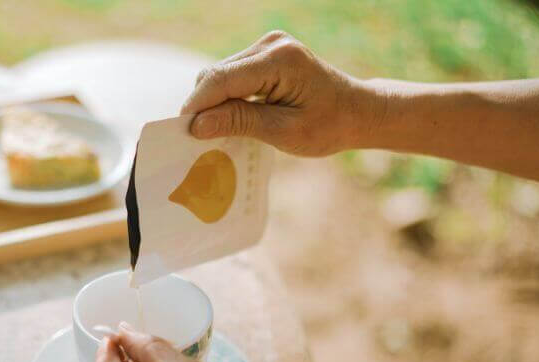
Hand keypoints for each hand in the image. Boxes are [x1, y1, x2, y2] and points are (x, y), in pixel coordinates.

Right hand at [181, 30, 372, 156]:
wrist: (356, 111)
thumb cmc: (328, 126)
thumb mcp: (284, 132)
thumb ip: (239, 123)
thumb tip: (197, 125)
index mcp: (280, 60)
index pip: (222, 79)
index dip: (197, 106)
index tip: (182, 134)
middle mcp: (271, 44)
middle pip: (216, 74)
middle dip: (202, 106)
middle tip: (195, 141)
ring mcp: (267, 46)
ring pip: (219, 74)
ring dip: (212, 103)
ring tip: (212, 133)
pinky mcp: (264, 54)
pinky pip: (231, 75)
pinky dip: (224, 97)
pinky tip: (227, 119)